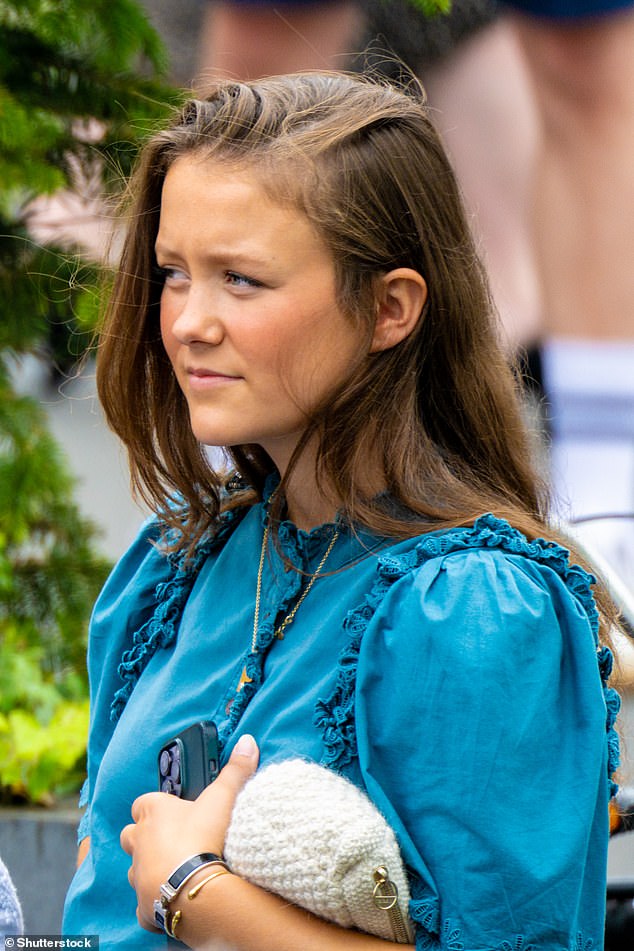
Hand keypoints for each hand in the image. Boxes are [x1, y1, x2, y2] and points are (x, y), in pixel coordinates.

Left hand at [120, 733, 258, 931]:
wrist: (194, 889)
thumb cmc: (203, 837)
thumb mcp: (222, 798)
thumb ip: (235, 770)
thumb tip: (247, 741)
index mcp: (152, 813)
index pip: (143, 803)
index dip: (156, 807)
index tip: (175, 811)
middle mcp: (138, 842)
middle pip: (131, 835)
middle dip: (145, 837)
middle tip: (172, 841)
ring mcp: (137, 876)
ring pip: (135, 869)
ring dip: (150, 868)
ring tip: (176, 871)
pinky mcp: (143, 907)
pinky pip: (146, 904)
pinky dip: (157, 902)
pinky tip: (176, 900)